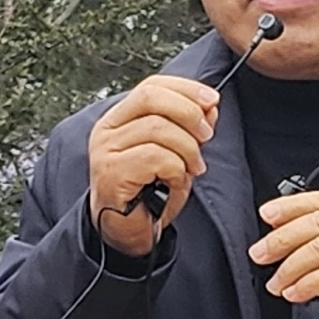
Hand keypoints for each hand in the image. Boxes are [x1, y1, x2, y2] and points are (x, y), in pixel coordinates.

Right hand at [87, 75, 218, 256]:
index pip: (152, 85)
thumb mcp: (175, 153)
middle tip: (206, 136)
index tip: (213, 100)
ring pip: (158, 128)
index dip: (186, 89)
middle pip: (151, 97)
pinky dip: (176, 170)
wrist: (126, 232)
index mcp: (119, 118)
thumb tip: (210, 105)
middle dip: (189, 113)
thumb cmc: (148, 193)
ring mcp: (106, 151)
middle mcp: (107, 130)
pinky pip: (156, 157)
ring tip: (194, 168)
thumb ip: (189, 127)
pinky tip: (176, 182)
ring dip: (188, 149)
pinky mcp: (112, 173)